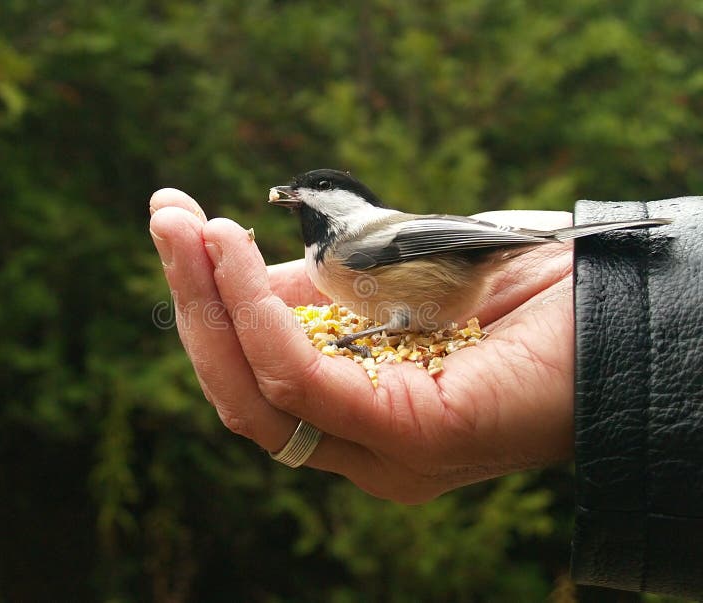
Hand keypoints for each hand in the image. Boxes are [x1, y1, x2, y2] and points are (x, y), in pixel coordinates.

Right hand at [149, 189, 572, 503]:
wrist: (611, 302)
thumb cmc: (507, 292)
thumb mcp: (384, 283)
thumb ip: (312, 289)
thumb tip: (229, 264)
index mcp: (355, 410)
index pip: (254, 374)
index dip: (208, 306)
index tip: (179, 226)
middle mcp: (360, 446)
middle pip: (241, 390)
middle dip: (193, 303)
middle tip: (166, 219)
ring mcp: (382, 452)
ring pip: (256, 395)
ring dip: (212, 306)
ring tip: (189, 230)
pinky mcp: (408, 437)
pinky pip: (303, 382)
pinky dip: (258, 317)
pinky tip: (233, 256)